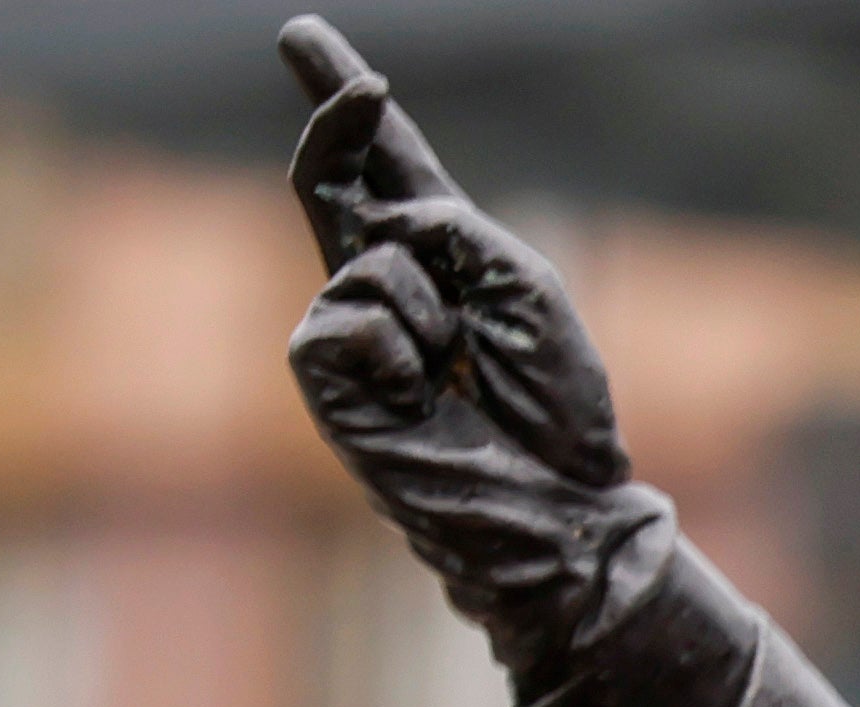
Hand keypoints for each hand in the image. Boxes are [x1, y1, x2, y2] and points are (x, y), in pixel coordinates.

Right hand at [276, 21, 652, 675]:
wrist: (556, 506)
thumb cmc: (554, 413)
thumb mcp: (528, 292)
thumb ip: (462, 231)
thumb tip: (386, 222)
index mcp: (446, 266)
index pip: (390, 174)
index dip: (351, 111)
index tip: (304, 39)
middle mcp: (389, 290)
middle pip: (335, 181)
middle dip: (326, 113)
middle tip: (304, 37)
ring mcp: (349, 331)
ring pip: (372, 259)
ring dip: (435, 312)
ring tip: (460, 376)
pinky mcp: (323, 375)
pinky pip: (349, 313)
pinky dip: (400, 347)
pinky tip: (421, 398)